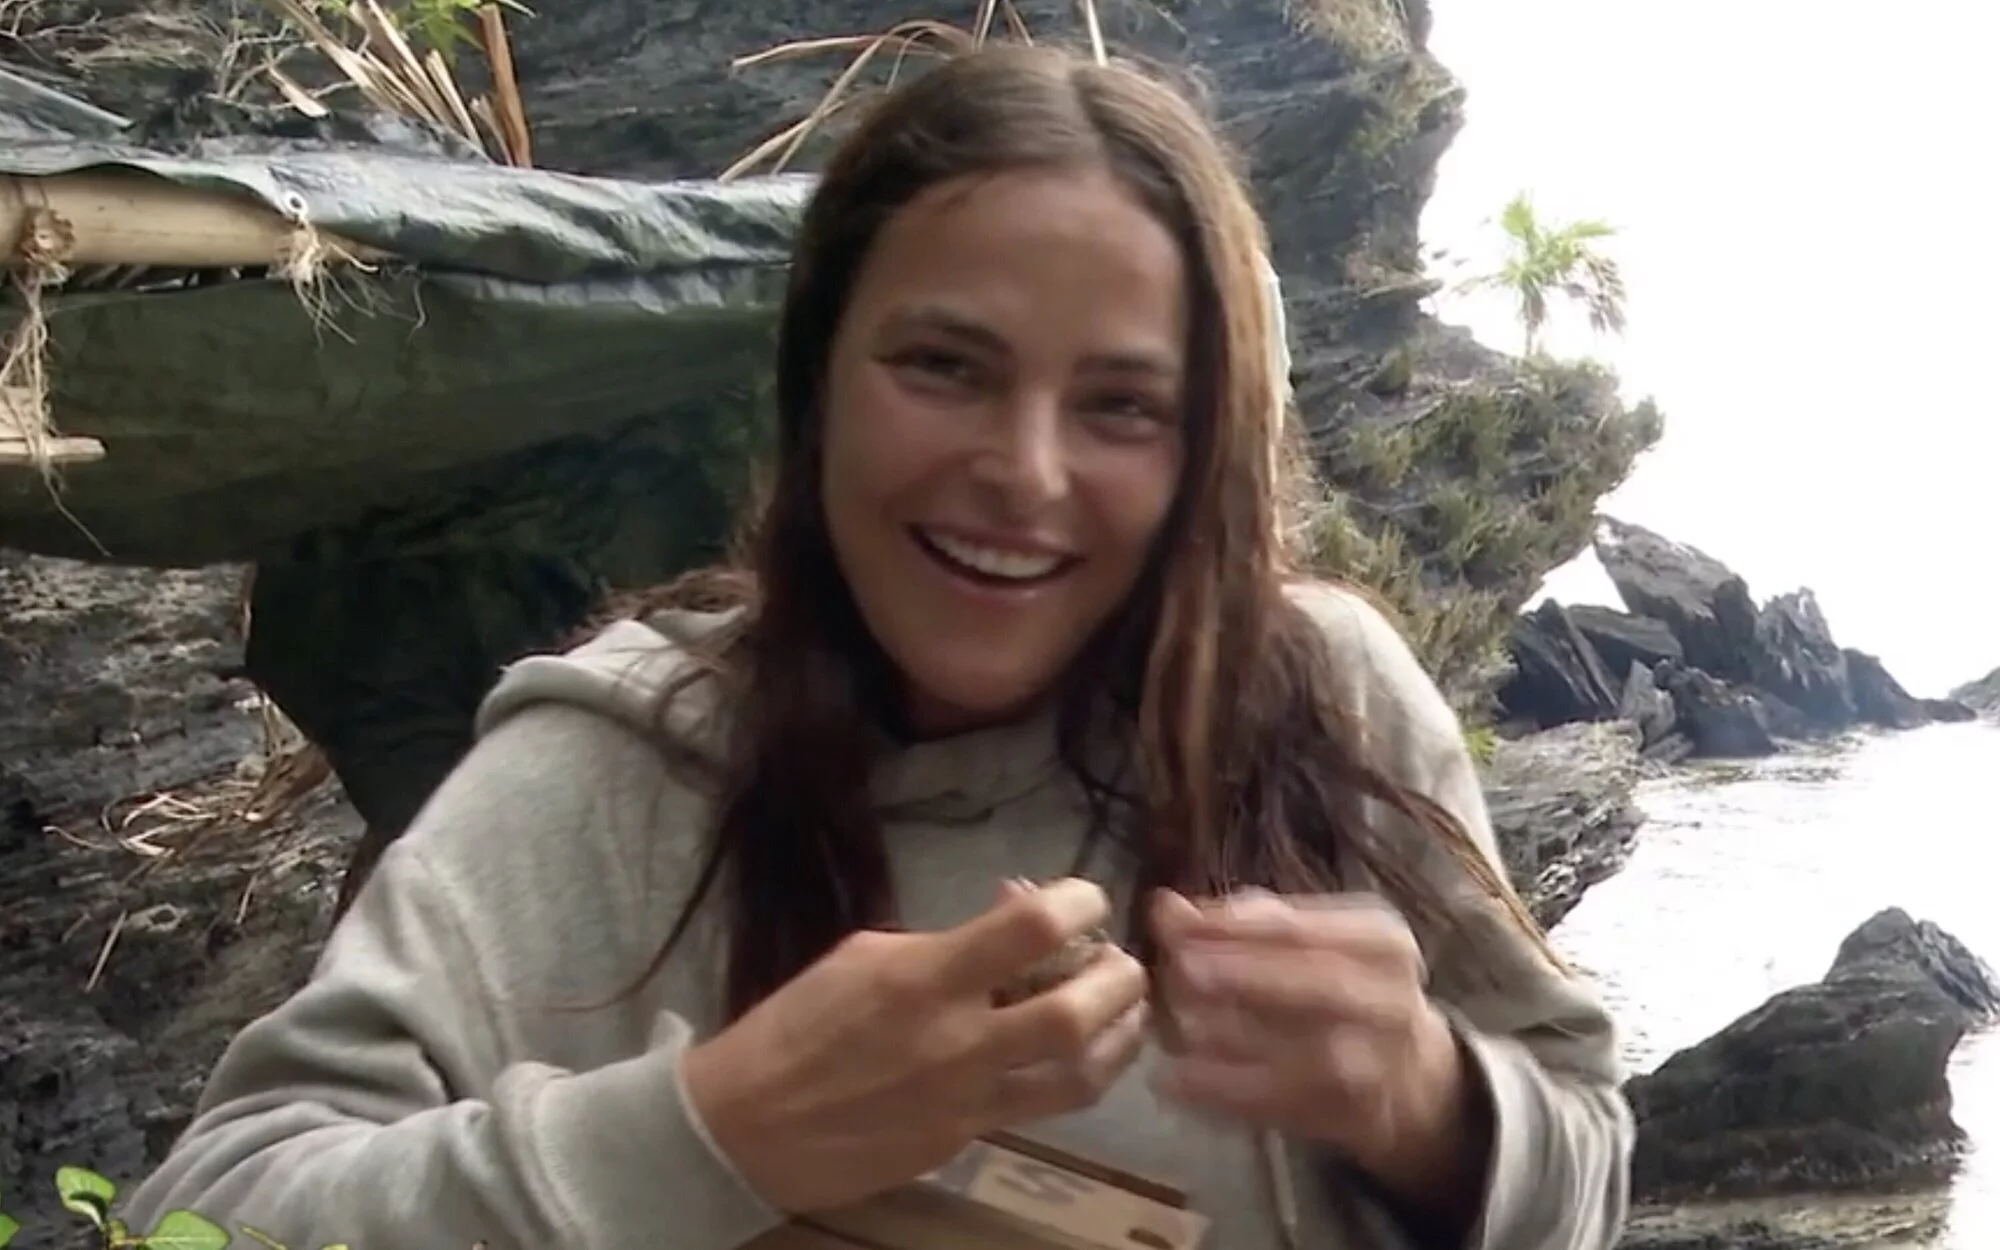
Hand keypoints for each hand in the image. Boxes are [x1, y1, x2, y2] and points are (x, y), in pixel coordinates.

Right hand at [681, 877, 1150, 1213]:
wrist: (745, 1127)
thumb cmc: (799, 1024)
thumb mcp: (864, 956)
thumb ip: (948, 937)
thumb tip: (1017, 910)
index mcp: (923, 978)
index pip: (1030, 929)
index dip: (1077, 903)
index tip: (1086, 898)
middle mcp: (955, 1042)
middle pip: (1076, 1014)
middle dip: (1120, 980)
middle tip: (1125, 962)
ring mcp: (965, 1102)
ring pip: (1080, 1078)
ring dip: (1120, 1040)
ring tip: (1129, 1014)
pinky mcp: (964, 1143)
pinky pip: (1040, 1108)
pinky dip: (1074, 1076)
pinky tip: (1081, 1056)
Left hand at [1148, 889, 1487, 1202]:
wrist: (1414, 1077)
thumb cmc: (1346, 990)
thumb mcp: (1315, 942)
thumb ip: (1243, 924)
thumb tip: (1167, 907)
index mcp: (1380, 942)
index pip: (1304, 926)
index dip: (1235, 924)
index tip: (1172, 920)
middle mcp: (1391, 1000)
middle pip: (1320, 984)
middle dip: (1246, 974)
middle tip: (1181, 968)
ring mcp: (1382, 1064)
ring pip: (1310, 1052)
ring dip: (1236, 1038)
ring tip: (1174, 1026)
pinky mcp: (1359, 1118)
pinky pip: (1289, 1108)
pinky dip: (1229, 1095)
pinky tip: (1177, 1081)